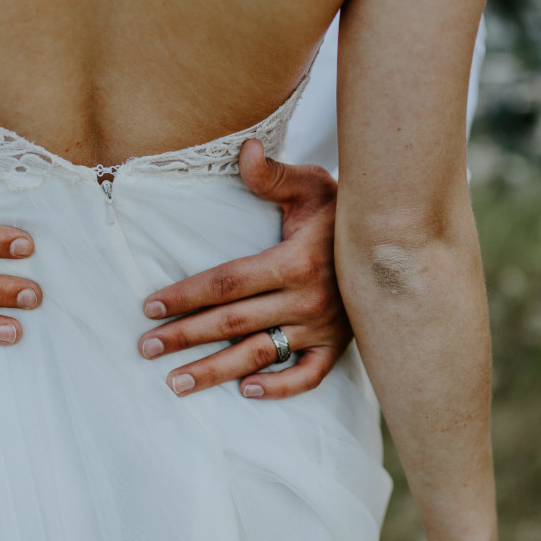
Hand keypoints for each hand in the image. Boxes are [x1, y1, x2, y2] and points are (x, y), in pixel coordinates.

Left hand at [137, 139, 351, 397]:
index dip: (186, 296)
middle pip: (233, 323)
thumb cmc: (342, 211)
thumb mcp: (311, 185)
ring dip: (215, 372)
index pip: (227, 283)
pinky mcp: (337, 346)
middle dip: (186, 336)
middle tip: (146, 348)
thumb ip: (272, 175)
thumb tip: (244, 150)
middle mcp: (307, 300)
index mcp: (295, 262)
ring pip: (259, 354)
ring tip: (177, 383)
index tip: (150, 306)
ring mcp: (323, 328)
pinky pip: (307, 376)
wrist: (394, 242)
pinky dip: (279, 388)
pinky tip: (245, 391)